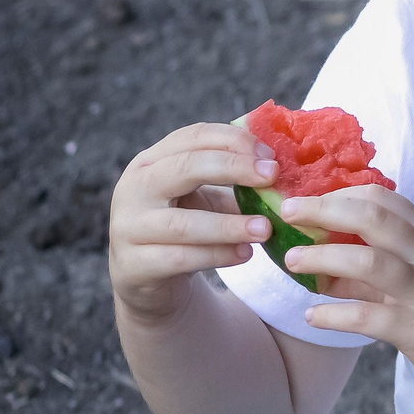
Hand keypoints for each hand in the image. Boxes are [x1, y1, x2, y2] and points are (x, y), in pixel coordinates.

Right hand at [109, 121, 279, 324]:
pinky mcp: (133, 265)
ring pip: (181, 223)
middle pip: (183, 168)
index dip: (233, 141)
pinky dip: (216, 255)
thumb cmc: (184, 227)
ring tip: (266, 229)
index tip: (271, 156)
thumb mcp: (205, 198)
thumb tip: (285, 174)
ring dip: (229, 226)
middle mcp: (134, 188)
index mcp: (152, 162)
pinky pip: (179, 258)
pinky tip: (244, 254)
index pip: (192, 137)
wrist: (146, 276)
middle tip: (272, 177)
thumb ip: (235, 184)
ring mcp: (129, 227)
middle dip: (232, 168)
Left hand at [280, 185, 413, 403]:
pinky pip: (371, 318)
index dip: (339, 195)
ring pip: (371, 263)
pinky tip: (313, 316)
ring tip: (293, 261)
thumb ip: (375, 268)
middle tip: (288, 213)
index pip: (384, 200)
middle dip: (325, 211)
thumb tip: (320, 264)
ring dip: (325, 258)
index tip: (305, 201)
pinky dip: (336, 315)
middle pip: (375, 219)